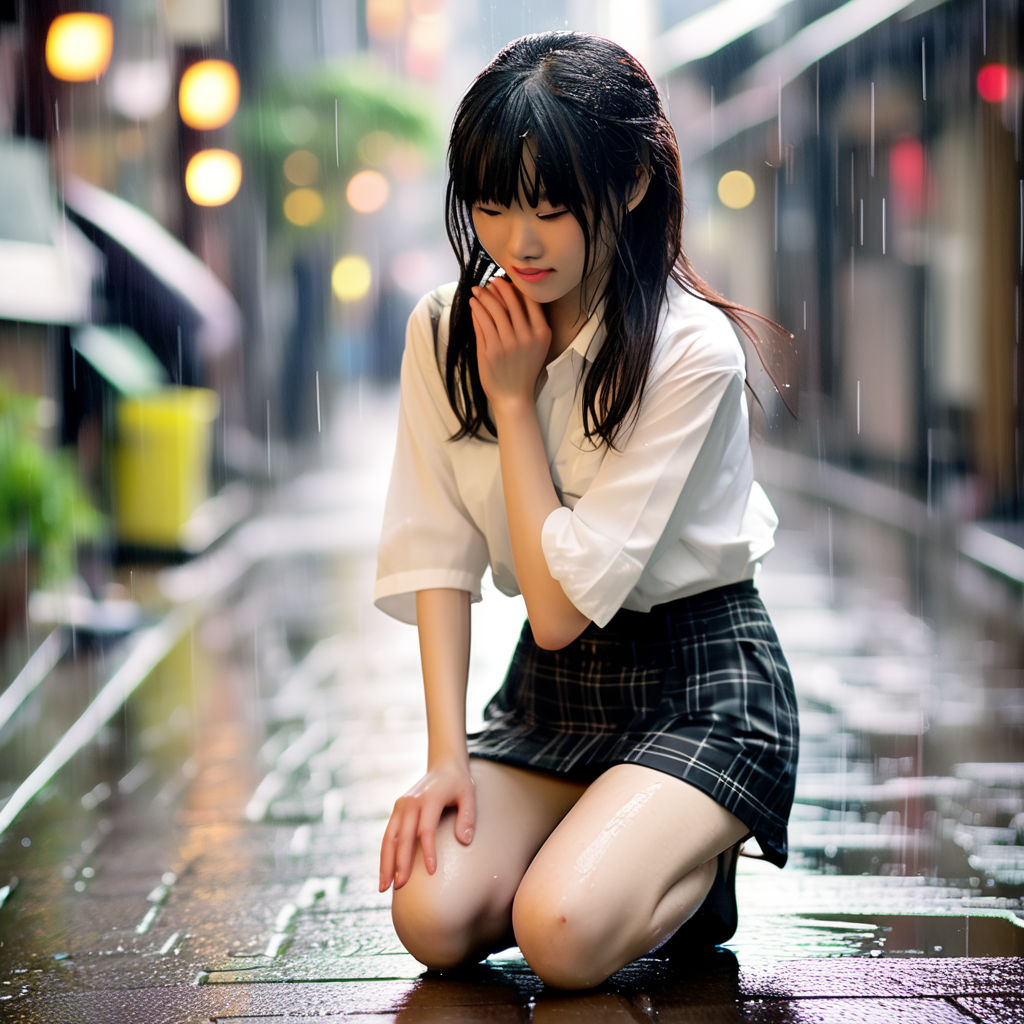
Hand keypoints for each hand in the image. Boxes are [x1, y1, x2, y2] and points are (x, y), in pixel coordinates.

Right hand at [379, 759, 475, 891]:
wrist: (444, 765)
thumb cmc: (459, 784)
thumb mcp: (469, 795)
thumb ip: (468, 817)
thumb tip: (464, 841)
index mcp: (429, 798)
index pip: (425, 829)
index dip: (428, 851)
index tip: (432, 872)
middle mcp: (410, 802)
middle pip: (403, 836)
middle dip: (400, 863)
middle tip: (400, 886)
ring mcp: (400, 806)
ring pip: (389, 837)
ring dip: (385, 862)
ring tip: (383, 887)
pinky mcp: (397, 810)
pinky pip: (388, 835)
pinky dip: (385, 854)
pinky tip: (385, 872)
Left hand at [470, 277, 550, 408]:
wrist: (513, 396)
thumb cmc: (524, 369)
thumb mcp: (536, 345)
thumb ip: (529, 322)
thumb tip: (512, 293)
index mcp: (542, 333)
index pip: (530, 300)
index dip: (517, 287)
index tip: (507, 280)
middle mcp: (527, 336)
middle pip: (511, 302)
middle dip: (499, 287)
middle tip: (490, 281)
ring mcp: (509, 344)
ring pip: (495, 310)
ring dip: (484, 296)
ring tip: (477, 290)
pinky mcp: (492, 350)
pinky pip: (483, 323)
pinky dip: (477, 310)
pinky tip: (473, 304)